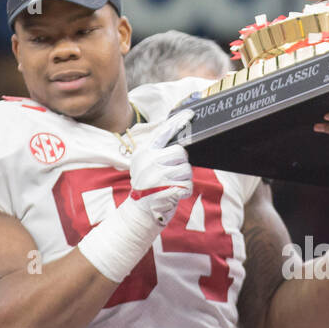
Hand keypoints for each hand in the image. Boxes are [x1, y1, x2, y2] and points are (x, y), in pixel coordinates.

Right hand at [130, 109, 193, 225]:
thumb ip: (157, 152)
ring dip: (183, 179)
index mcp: (143, 152)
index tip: (190, 114)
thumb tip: (179, 141)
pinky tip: (173, 194)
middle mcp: (148, 161)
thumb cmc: (147, 187)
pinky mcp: (167, 189)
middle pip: (181, 152)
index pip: (163, 132)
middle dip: (181, 164)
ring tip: (170, 185)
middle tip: (171, 174)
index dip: (178, 122)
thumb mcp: (144, 165)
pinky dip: (185, 191)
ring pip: (186, 169)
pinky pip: (188, 185)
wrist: (138, 213)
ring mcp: (157, 175)